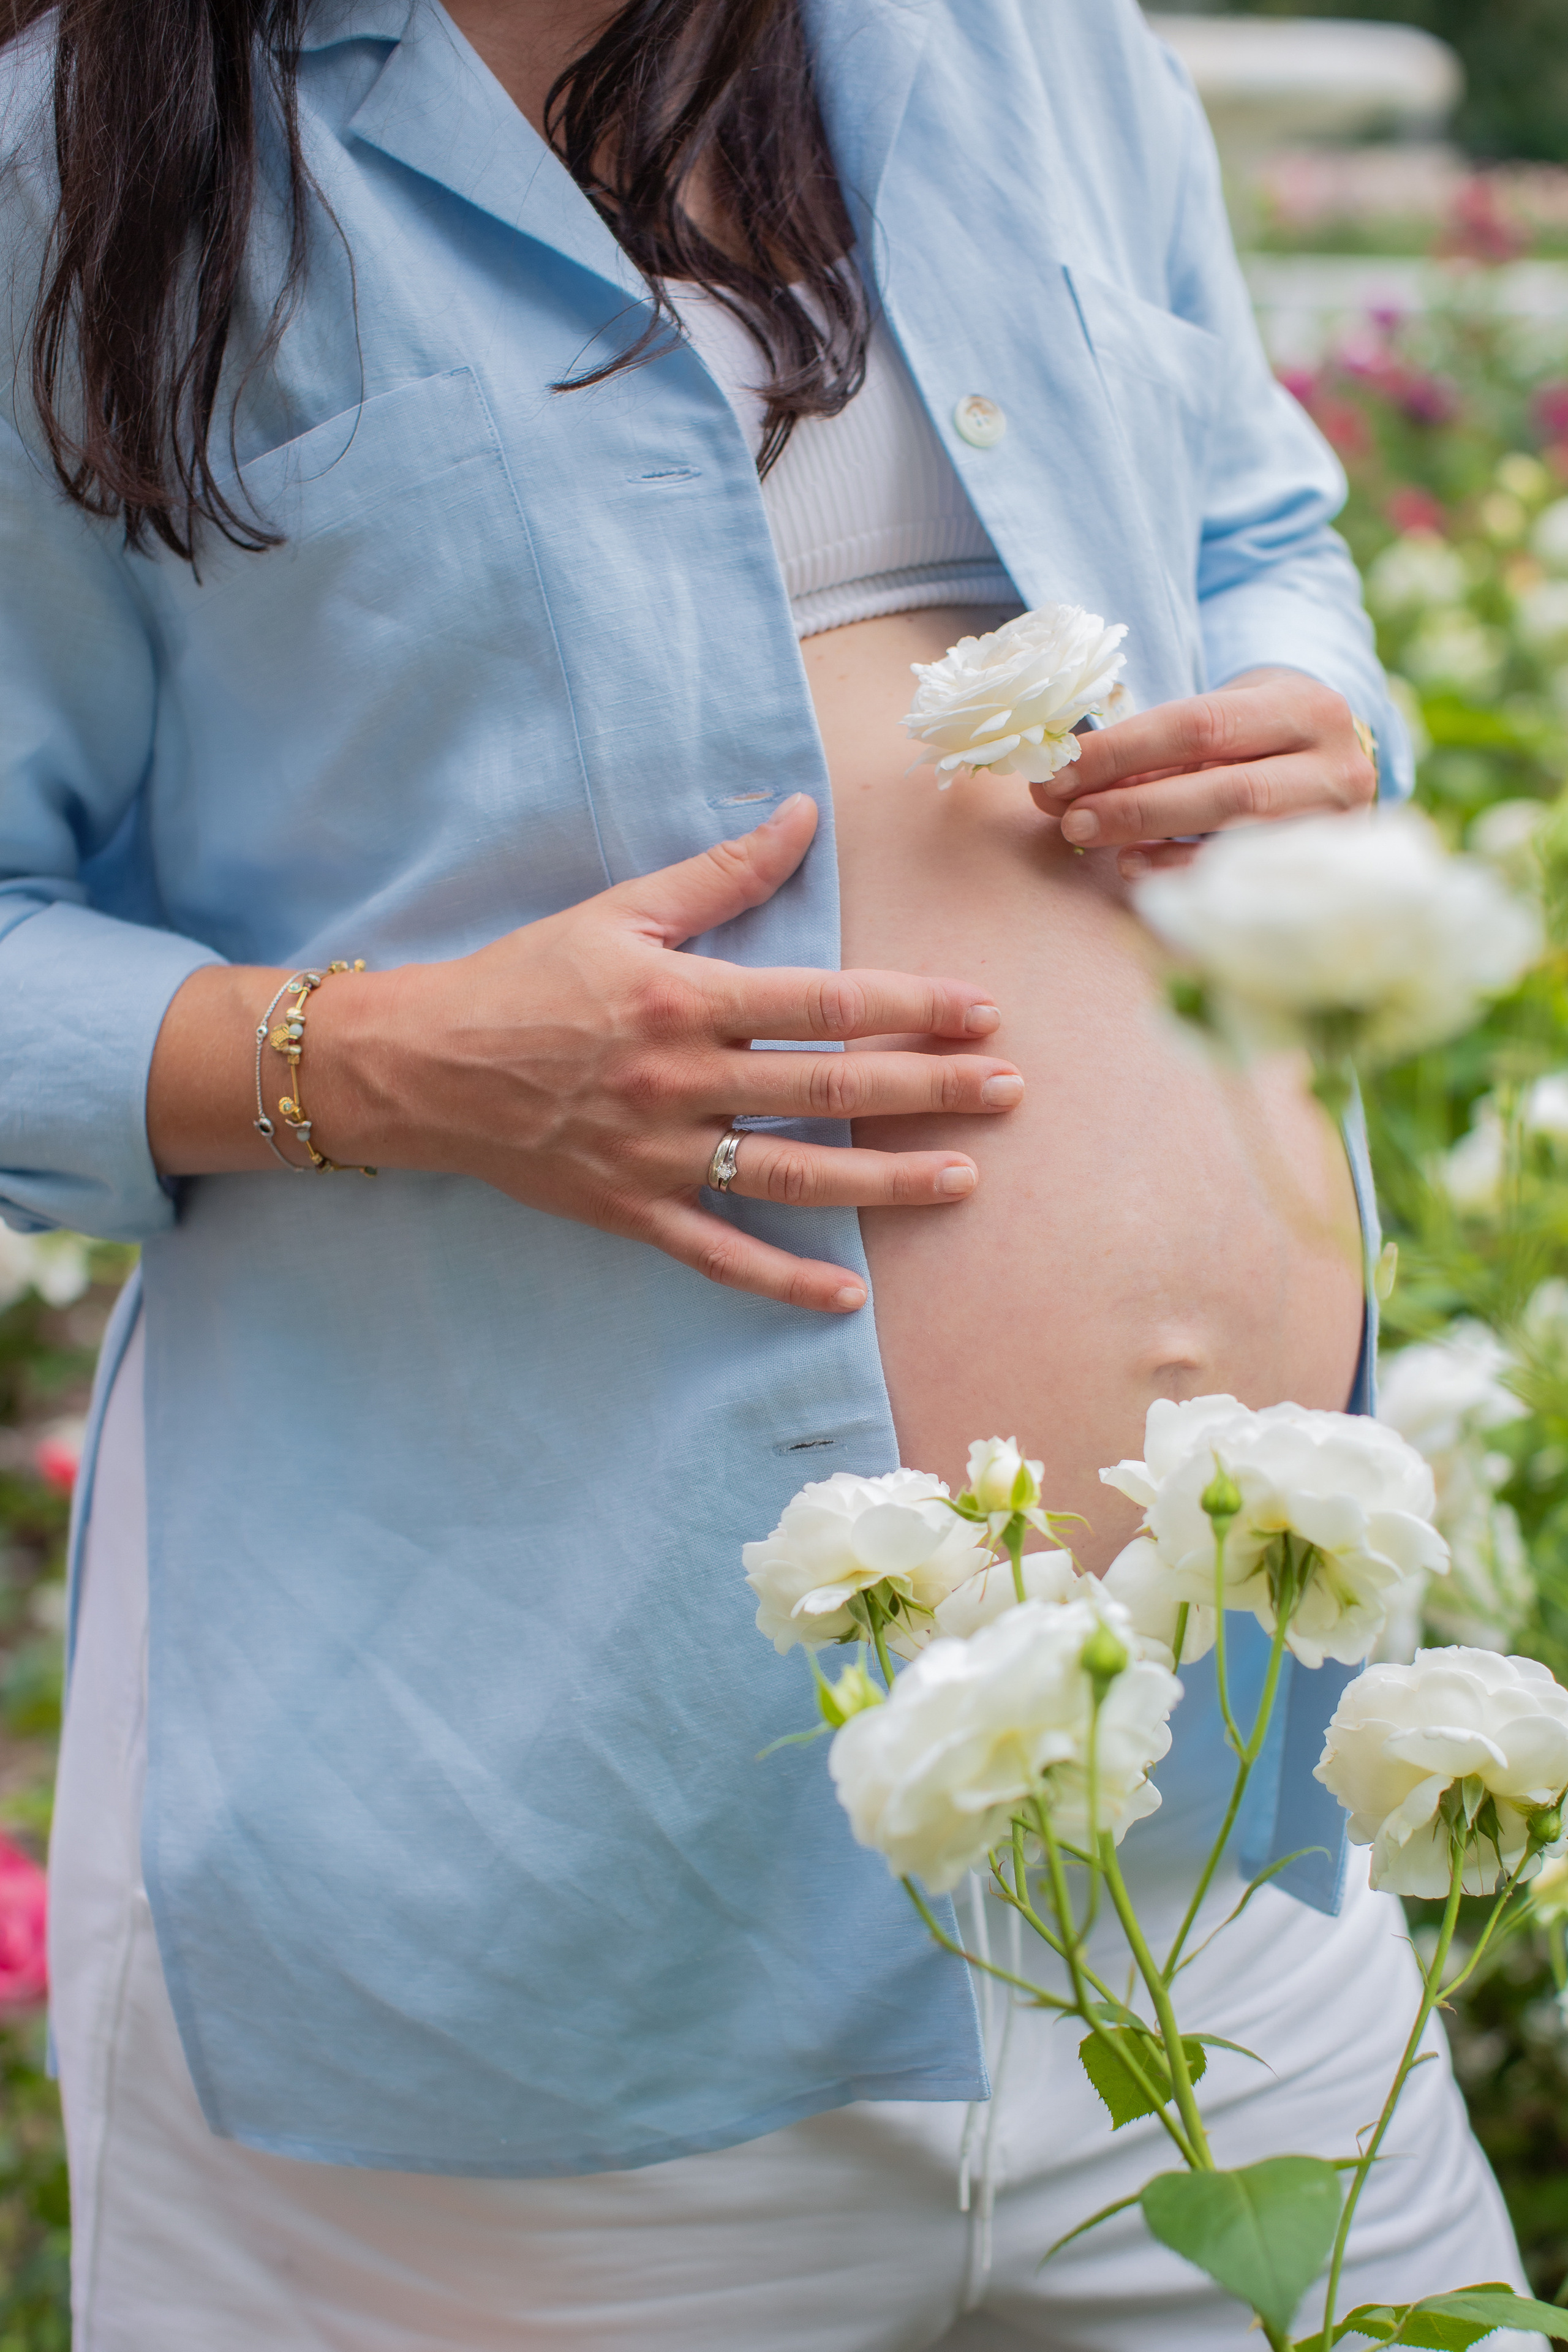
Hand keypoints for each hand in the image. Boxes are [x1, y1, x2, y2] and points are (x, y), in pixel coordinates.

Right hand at [334, 793, 1022, 1314]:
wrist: (421, 1065)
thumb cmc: (524, 978)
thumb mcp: (620, 910)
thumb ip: (720, 875)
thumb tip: (800, 814)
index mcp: (685, 998)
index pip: (824, 1001)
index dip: (912, 1005)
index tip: (982, 1009)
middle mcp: (681, 1081)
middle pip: (830, 1090)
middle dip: (930, 1089)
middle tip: (1009, 1090)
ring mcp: (658, 1155)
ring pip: (794, 1176)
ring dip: (886, 1181)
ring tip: (963, 1177)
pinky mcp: (631, 1210)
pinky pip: (719, 1254)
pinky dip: (782, 1279)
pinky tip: (848, 1293)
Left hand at [1029, 668, 1376, 880]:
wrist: (1332, 767)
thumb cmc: (1258, 739)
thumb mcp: (1220, 722)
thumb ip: (1150, 751)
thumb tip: (1061, 787)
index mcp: (1304, 708)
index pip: (1201, 725)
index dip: (1123, 751)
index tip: (1060, 771)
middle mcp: (1335, 768)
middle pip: (1226, 789)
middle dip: (1136, 805)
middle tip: (1070, 819)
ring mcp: (1336, 827)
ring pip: (1238, 837)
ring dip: (1154, 838)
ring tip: (1089, 837)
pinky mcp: (1323, 872)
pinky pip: (1243, 881)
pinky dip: (1180, 872)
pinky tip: (1132, 865)